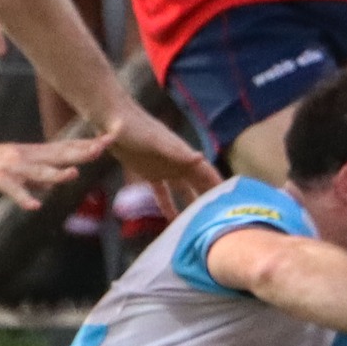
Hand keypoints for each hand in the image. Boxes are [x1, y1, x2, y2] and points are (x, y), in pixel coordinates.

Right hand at [0, 133, 109, 208]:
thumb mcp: (17, 170)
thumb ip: (36, 177)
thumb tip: (52, 184)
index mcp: (35, 153)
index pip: (67, 146)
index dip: (89, 143)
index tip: (112, 137)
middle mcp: (27, 156)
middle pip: (58, 154)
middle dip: (81, 151)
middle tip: (103, 148)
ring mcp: (12, 166)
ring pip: (37, 171)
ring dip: (55, 173)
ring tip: (73, 174)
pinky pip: (11, 189)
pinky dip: (22, 197)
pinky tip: (34, 206)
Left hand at [101, 109, 217, 217]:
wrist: (113, 122)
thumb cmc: (137, 128)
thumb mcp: (157, 141)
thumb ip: (178, 152)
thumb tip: (201, 159)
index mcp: (183, 154)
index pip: (206, 172)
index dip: (219, 184)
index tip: (232, 200)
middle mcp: (178, 163)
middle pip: (198, 183)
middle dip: (208, 198)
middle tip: (218, 217)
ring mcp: (164, 169)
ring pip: (182, 190)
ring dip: (189, 204)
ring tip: (196, 224)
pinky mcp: (149, 173)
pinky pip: (161, 192)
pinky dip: (165, 204)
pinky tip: (169, 219)